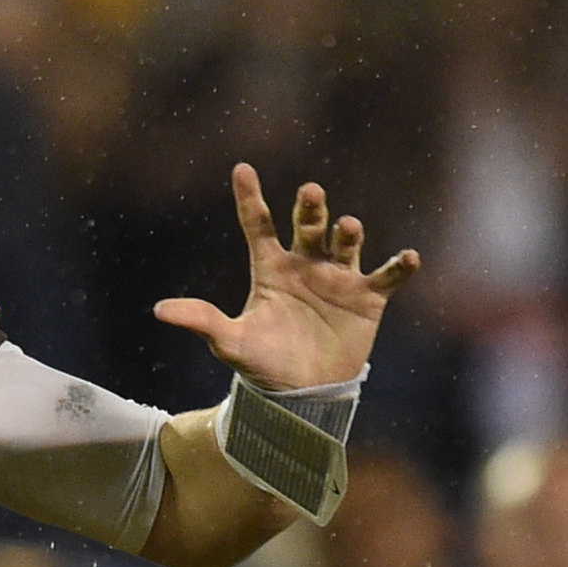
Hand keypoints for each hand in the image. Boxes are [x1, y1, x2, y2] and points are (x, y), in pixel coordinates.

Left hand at [154, 164, 416, 391]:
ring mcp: (339, 277)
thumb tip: (158, 311)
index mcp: (270, 267)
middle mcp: (306, 264)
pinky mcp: (368, 297)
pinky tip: (409, 257)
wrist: (301, 396)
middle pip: (308, 226)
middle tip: (310, 193)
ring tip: (347, 227)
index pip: (259, 225)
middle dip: (310, 208)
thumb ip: (201, 320)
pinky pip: (387, 276)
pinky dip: (399, 266)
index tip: (242, 170)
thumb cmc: (263, 364)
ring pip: (346, 244)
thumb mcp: (230, 342)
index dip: (250, 198)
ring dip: (348, 233)